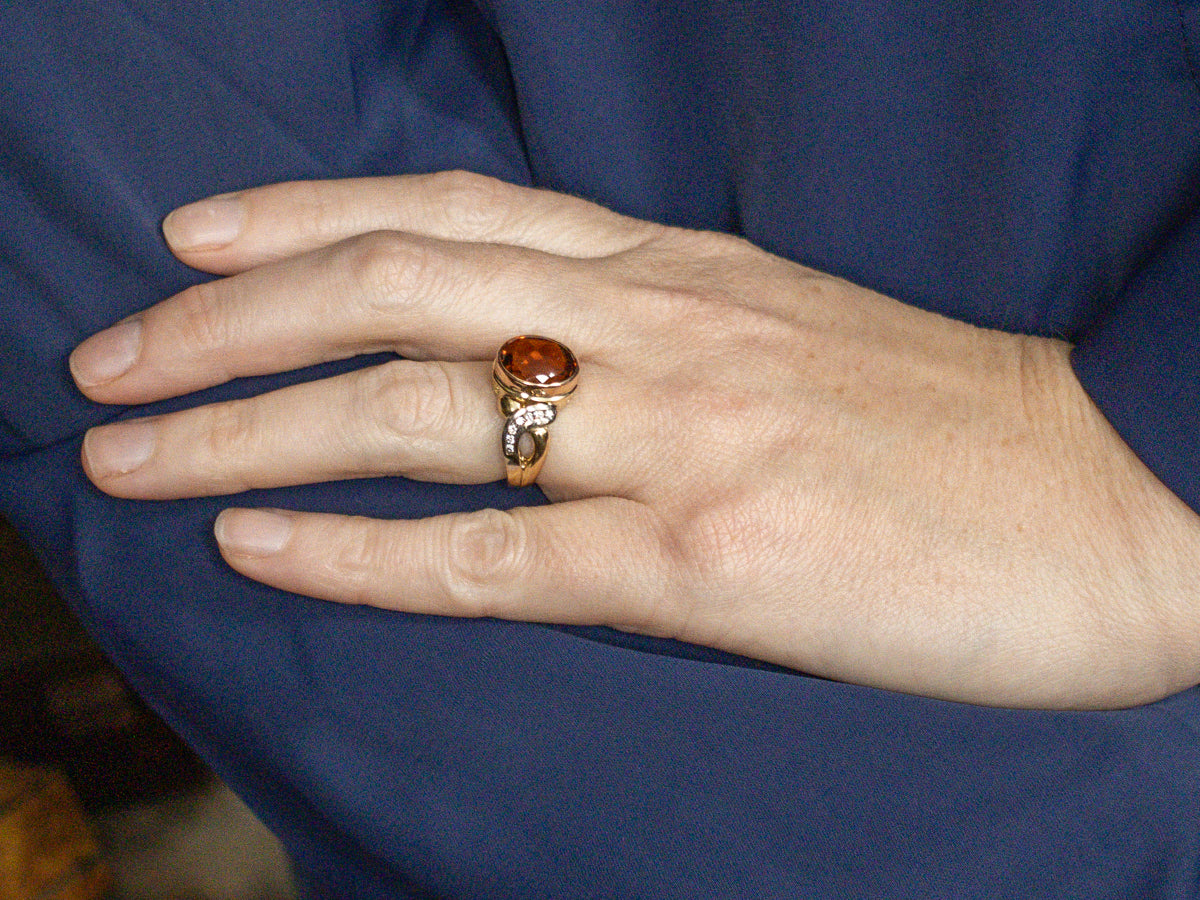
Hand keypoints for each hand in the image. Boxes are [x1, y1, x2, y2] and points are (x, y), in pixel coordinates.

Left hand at [69, 172, 1199, 708]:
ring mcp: (683, 440)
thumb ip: (659, 328)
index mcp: (686, 271)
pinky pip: (493, 556)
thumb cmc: (956, 425)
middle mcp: (666, 329)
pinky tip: (256, 546)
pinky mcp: (711, 564)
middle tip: (110, 353)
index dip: (306, 215)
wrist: (1126, 497)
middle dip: (229, 318)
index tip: (196, 237)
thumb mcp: (790, 334)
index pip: (456, 211)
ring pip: (414, 414)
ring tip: (128, 450)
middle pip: (397, 291)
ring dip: (248, 426)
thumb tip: (536, 356)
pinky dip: (359, 553)